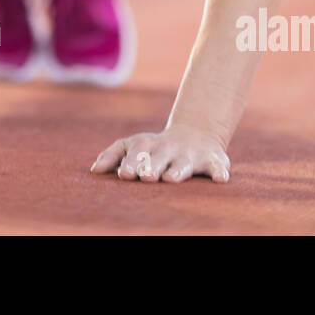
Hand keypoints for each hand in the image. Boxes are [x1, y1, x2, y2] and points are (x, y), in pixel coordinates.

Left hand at [90, 124, 230, 182]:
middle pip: (159, 158)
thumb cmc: (155, 148)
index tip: (124, 174)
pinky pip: (216, 166)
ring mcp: (190, 154)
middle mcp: (168, 149)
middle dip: (152, 166)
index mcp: (147, 145)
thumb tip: (94, 171)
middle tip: (147, 177)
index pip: (136, 153)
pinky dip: (219, 171)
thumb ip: (112, 155)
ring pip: (184, 164)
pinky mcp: (212, 159)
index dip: (131, 163)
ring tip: (171, 179)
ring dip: (178, 170)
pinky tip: (221, 180)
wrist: (195, 134)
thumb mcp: (133, 146)